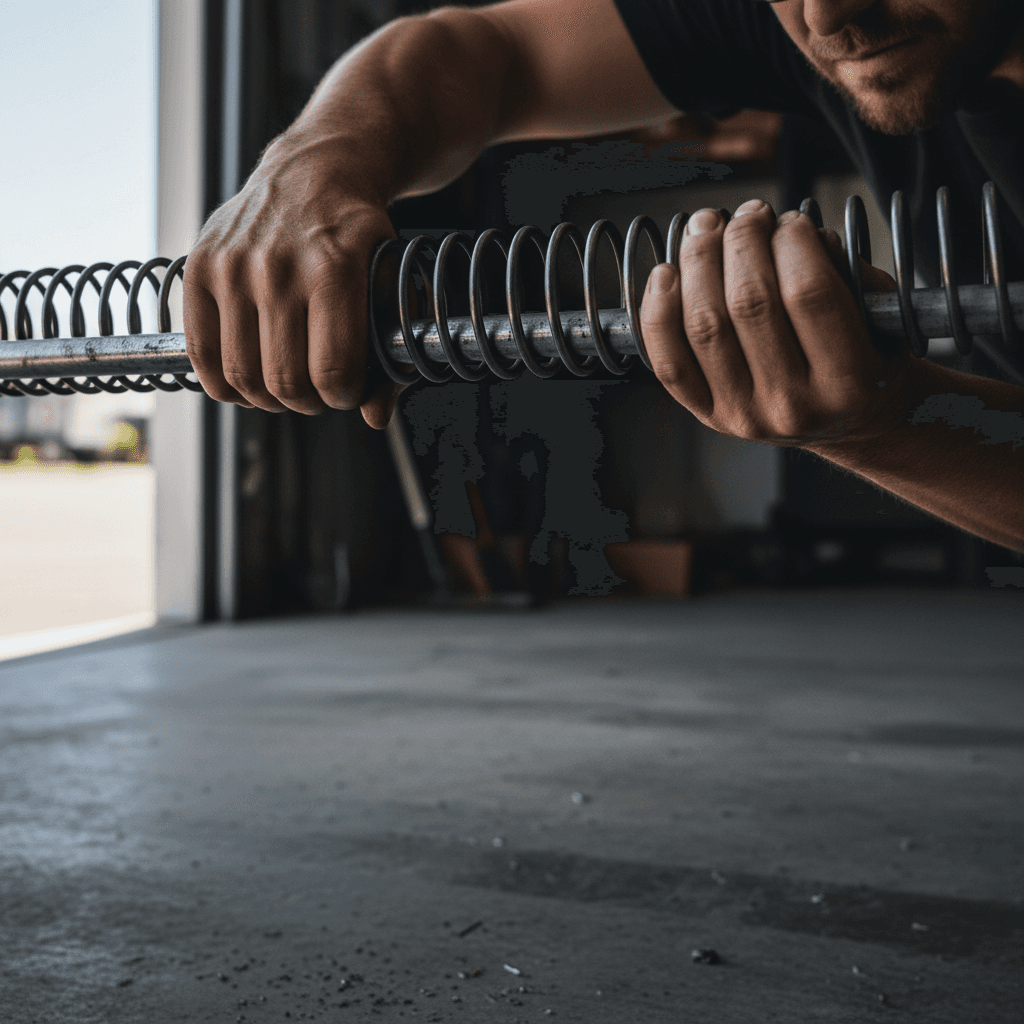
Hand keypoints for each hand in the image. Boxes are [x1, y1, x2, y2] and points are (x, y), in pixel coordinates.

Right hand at [182, 135, 401, 428]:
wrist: (315, 172)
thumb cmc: (358, 236)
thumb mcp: (391, 284)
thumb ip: (392, 353)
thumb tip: (376, 416)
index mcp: (335, 267)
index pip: (333, 370)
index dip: (344, 396)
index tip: (348, 389)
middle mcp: (278, 266)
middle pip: (286, 381)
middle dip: (309, 402)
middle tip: (319, 391)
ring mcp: (233, 266)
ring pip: (243, 376)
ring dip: (269, 398)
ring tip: (288, 383)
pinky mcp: (198, 268)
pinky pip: (202, 355)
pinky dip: (225, 384)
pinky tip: (248, 379)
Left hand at [640, 200, 915, 448]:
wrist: (848, 426)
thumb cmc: (868, 362)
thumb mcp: (884, 319)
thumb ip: (848, 274)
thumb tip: (790, 231)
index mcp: (846, 384)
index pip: (807, 293)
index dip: (792, 241)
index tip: (790, 220)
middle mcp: (790, 405)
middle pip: (748, 303)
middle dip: (742, 241)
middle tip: (747, 215)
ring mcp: (743, 413)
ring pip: (703, 324)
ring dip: (698, 262)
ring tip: (707, 228)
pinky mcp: (707, 413)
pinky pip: (669, 361)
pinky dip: (658, 311)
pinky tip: (668, 273)